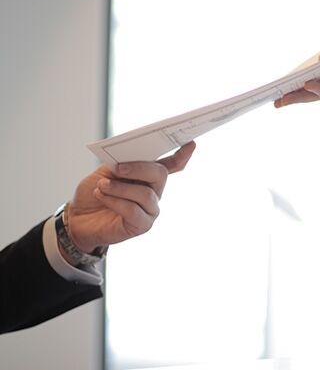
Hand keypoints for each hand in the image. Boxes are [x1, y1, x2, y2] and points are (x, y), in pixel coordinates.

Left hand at [65, 142, 195, 254]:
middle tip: (118, 168)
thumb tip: (130, 156)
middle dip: (139, 168)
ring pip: (145, 194)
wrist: (78, 217)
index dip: (182, 155)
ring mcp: (150, 210)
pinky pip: (133, 210)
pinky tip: (102, 196)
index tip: (191, 144)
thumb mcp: (106, 170)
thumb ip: (122, 162)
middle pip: (160, 175)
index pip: (172, 165)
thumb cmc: (95, 191)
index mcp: (149, 175)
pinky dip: (115, 201)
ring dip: (120, 188)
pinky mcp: (142, 225)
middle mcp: (155, 192)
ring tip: (102, 186)